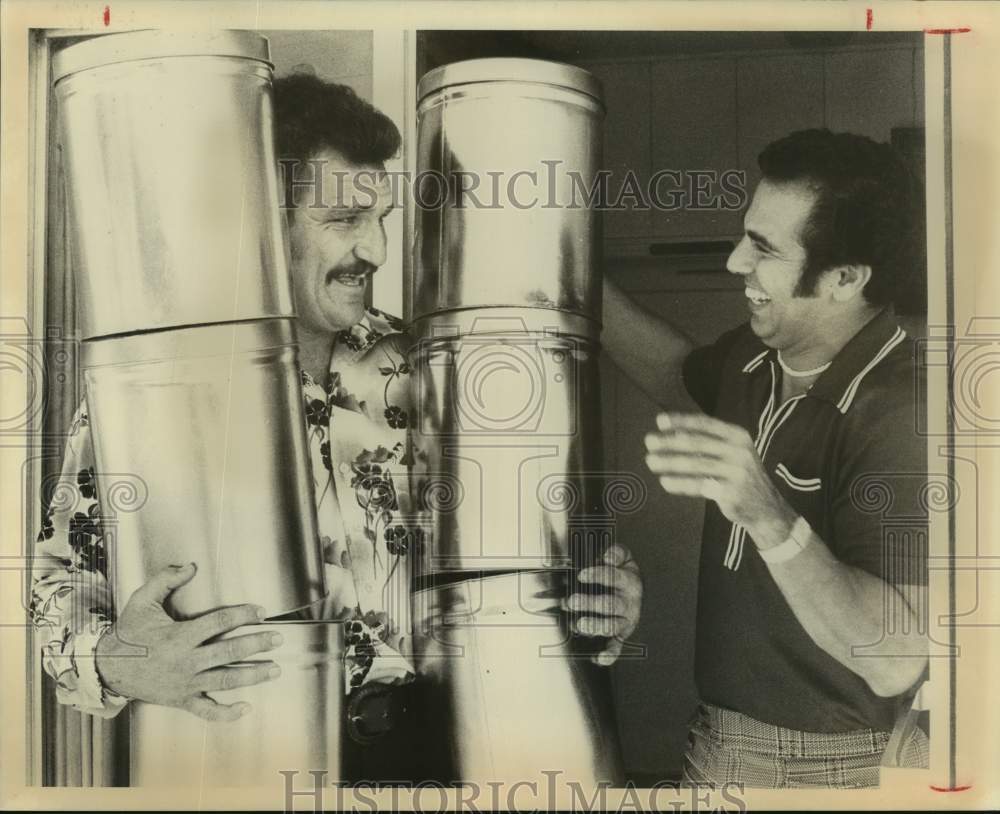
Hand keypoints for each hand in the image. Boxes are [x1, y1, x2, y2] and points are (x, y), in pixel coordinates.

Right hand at [95, 563, 283, 721]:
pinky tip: (245, 708)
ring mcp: (185, 683)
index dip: (242, 615)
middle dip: (256, 644)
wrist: (107, 668)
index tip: (261, 611)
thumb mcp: (142, 600)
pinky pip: (207, 710)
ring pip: (224, 679)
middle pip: (228, 651)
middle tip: (277, 638)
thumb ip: (166, 579)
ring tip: (275, 669)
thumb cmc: (129, 632)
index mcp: (179, 636)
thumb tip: (191, 566)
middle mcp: (185, 661)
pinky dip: (226, 713)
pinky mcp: (182, 700)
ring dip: (252, 675)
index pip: (218, 622)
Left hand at [562, 545, 642, 665]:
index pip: (615, 578)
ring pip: (611, 626)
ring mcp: (625, 621)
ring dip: (595, 626)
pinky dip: (609, 654)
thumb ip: (618, 553)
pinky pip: (617, 647)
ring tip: (579, 625)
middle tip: (571, 601)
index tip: (582, 575)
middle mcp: (629, 604)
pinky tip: (598, 658)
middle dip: (590, 603)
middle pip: (610, 604)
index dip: (598, 575)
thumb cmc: (624, 574)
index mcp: (630, 582)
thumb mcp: (626, 559)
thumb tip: (608, 556)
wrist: (638, 593)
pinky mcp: (621, 635)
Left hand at [644, 413, 795, 546]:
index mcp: (738, 436)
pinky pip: (700, 486)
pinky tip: (665, 482)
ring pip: (696, 465)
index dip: (681, 421)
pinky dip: (680, 483)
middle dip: (670, 442)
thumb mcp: (731, 453)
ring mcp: (737, 472)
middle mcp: (739, 451)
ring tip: (651, 462)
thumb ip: (707, 443)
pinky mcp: (732, 492)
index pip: (705, 424)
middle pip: (698, 443)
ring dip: (669, 462)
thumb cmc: (740, 475)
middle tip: (649, 442)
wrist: (766, 508)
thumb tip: (672, 433)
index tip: (660, 421)